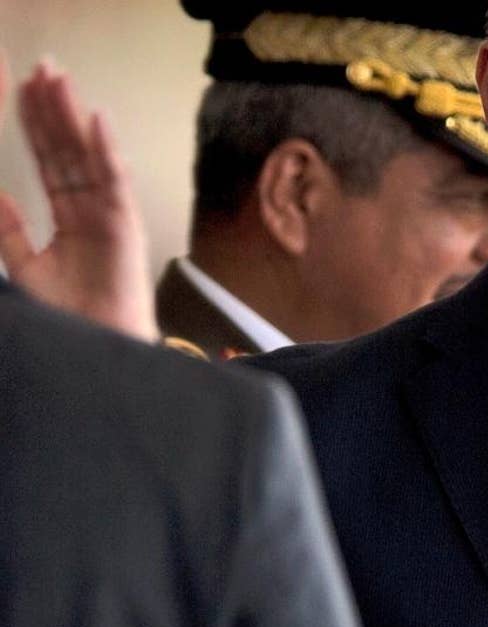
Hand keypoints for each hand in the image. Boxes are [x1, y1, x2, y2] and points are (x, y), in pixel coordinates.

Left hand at [0, 53, 157, 341]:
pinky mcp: (125, 223)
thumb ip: (10, 229)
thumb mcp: (26, 265)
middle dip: (53, 109)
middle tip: (41, 69)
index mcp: (69, 217)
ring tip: (58, 80)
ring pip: (88, 155)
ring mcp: (110, 213)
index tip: (19, 90)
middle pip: (68, 150)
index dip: (35, 125)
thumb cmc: (73, 314)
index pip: (49, 161)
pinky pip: (115, 180)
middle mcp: (91, 208)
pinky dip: (106, 149)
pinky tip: (95, 120)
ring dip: (74, 116)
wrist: (99, 345)